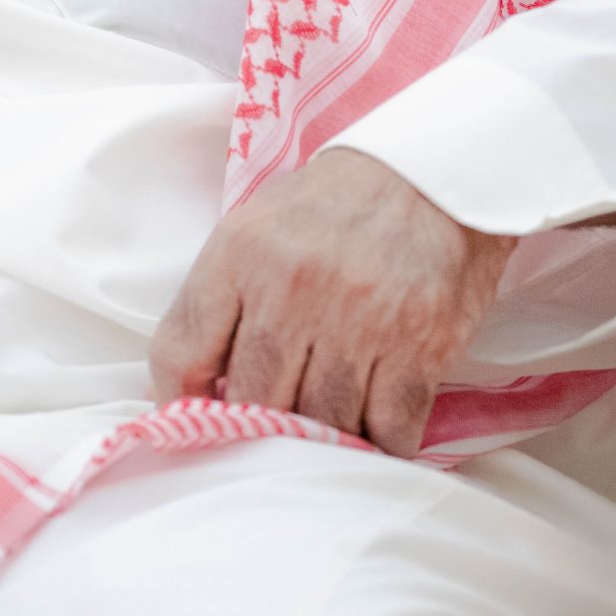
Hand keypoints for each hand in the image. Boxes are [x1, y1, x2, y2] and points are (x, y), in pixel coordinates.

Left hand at [150, 149, 515, 457]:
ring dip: (326, 437)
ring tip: (332, 422)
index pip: (179, 352)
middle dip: (262, 425)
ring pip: (322, 425)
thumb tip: (183, 385)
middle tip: (278, 425)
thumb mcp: (259, 226)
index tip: (199, 417)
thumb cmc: (336, 206)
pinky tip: (379, 424)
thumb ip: (220, 299)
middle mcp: (291, 288)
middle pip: (253, 401)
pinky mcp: (420, 345)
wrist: (436, 172)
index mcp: (241, 253)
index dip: (179, 400)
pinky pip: (389, 432)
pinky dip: (383, 442)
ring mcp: (357, 320)